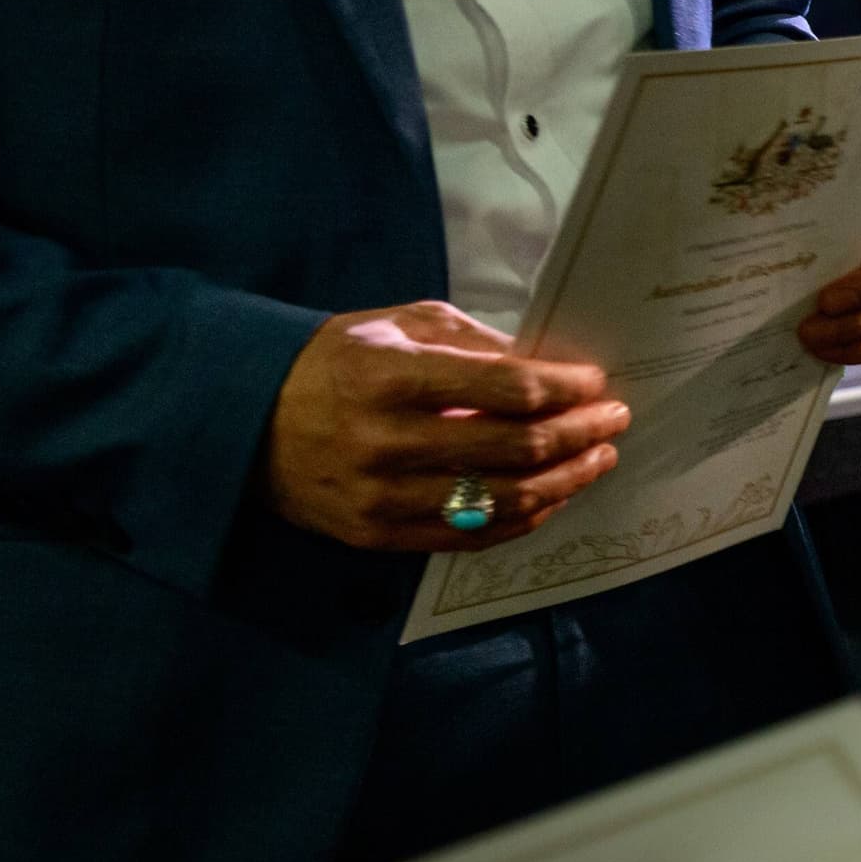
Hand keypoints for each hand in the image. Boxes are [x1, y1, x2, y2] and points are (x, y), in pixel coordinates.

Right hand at [260, 304, 629, 551]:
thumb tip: (549, 366)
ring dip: (566, 480)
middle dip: (580, 434)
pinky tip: (554, 496)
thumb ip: (473, 343)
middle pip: (516, 448)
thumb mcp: (398, 326)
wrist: (246, 420)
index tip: (597, 382)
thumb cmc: (335, 362)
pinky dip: (524, 518)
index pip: (508, 388)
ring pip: (503, 500)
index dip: (566, 388)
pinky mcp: (377, 535)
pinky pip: (471, 536)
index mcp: (393, 376)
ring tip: (597, 459)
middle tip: (613, 419)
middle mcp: (387, 441)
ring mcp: (381, 497)